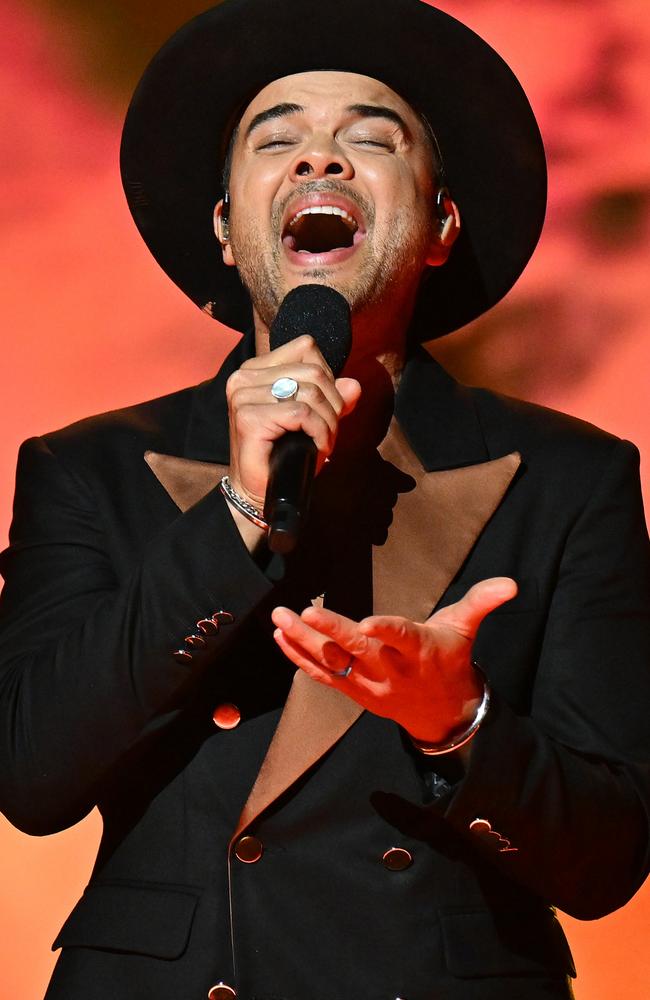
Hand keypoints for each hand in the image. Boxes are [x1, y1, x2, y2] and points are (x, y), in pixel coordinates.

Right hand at [226, 335, 360, 510]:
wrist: (261, 492)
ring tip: (324, 441)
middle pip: (313, 371)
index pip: (306, 349)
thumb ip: (334, 400)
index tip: (326, 408)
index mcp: (257, 369)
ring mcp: (243, 396)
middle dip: (333, 404)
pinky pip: (302, 413)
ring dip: (328, 421)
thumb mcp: (316, 421)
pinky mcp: (249, 418)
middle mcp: (245, 377)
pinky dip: (319, 431)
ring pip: (310, 391)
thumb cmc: (286, 455)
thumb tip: (354, 385)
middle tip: (329, 431)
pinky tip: (318, 447)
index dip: (328, 378)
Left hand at [271, 578, 516, 742]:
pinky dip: (299, 659)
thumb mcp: (466, 629)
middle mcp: (390, 669)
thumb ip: (481, 601)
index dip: (386, 631)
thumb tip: (511, 583)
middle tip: (303, 611)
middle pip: (357, 651)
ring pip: (333, 664)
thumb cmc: (450, 660)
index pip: (401, 638)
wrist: (443, 713)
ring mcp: (368, 684)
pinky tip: (280, 638)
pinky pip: (322, 676)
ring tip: (279, 619)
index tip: (367, 622)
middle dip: (329, 632)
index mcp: (418, 650)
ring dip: (303, 642)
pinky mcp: (353, 692)